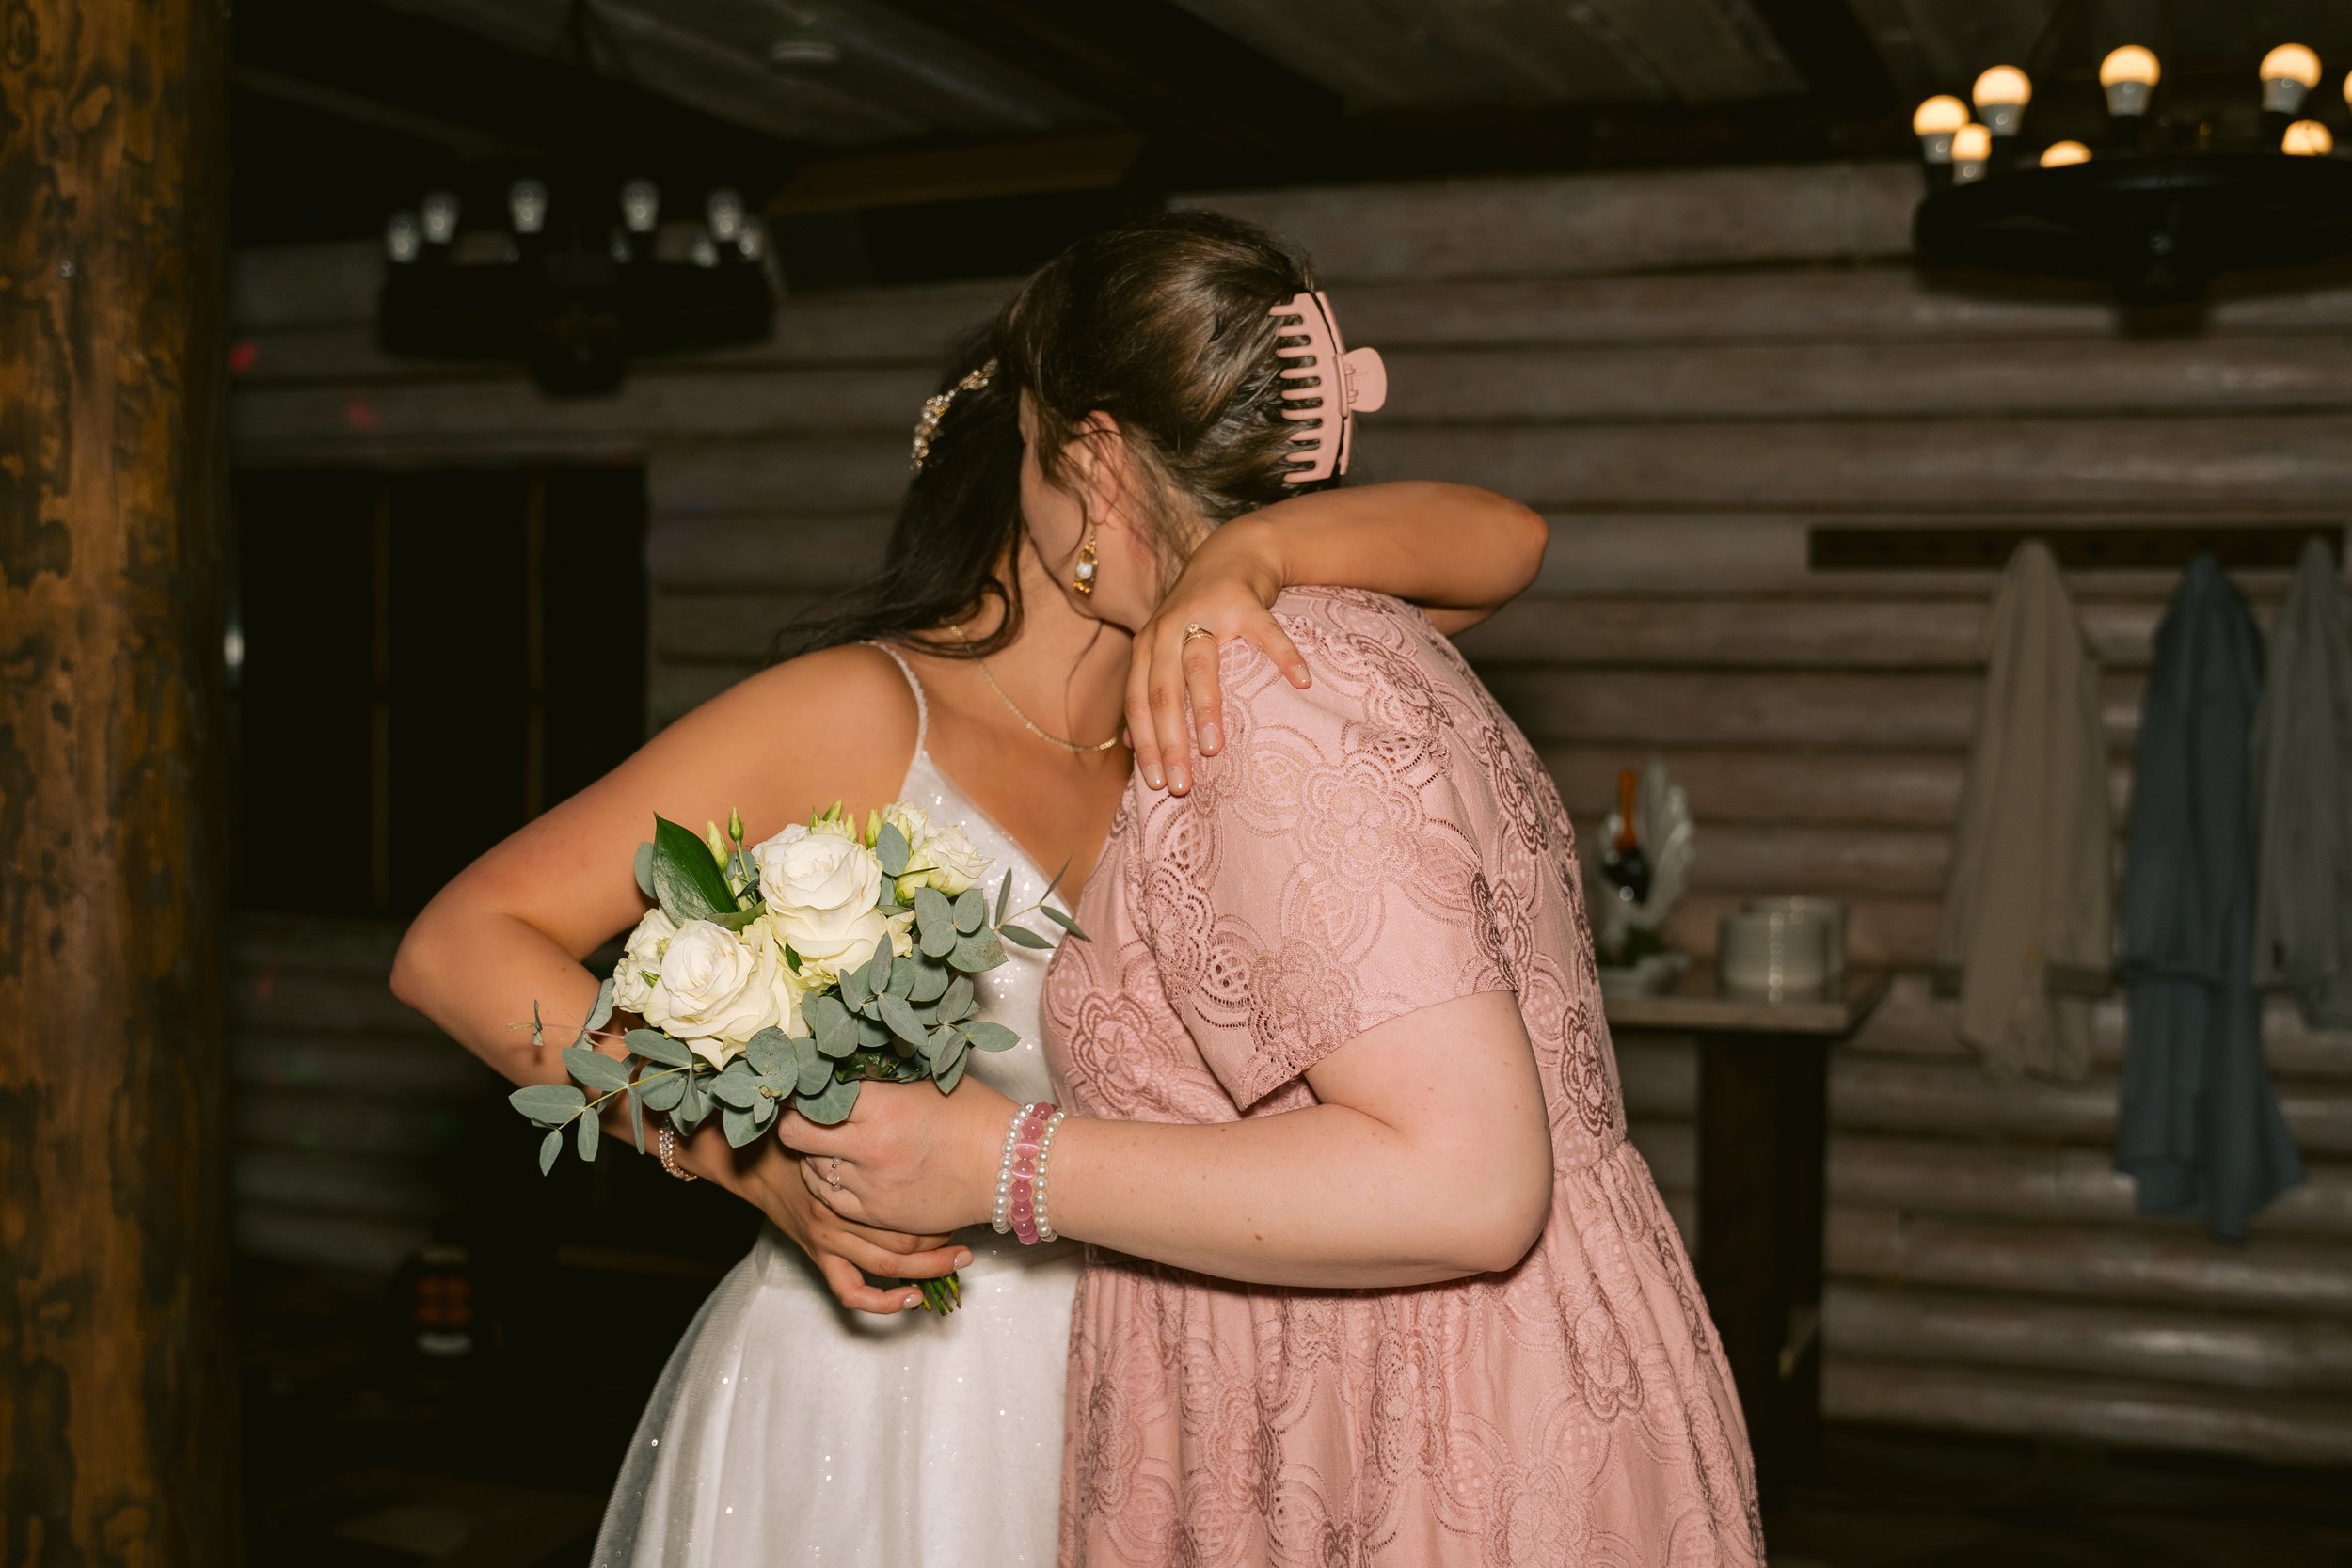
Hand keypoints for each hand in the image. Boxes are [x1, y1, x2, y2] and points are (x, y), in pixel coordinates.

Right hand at [718, 1135, 970, 1314]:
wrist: (761, 1158)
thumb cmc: (809, 1134)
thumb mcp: (847, 1121)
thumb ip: (881, 1126)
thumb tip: (932, 1109)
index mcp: (850, 1177)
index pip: (908, 1202)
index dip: (942, 1208)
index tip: (963, 1201)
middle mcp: (841, 1212)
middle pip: (904, 1236)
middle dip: (942, 1240)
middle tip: (968, 1235)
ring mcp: (829, 1238)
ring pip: (886, 1264)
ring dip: (928, 1268)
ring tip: (957, 1262)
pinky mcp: (819, 1255)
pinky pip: (850, 1291)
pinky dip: (881, 1302)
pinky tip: (911, 1298)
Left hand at [779, 1076, 1014, 1237]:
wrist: (1006, 1168)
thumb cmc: (973, 1115)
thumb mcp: (926, 1081)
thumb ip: (882, 1079)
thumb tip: (845, 1065)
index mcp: (879, 1107)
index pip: (811, 1096)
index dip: (800, 1090)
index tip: (801, 1086)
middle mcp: (867, 1148)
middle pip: (795, 1134)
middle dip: (794, 1122)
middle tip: (801, 1114)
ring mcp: (869, 1186)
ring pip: (809, 1169)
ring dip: (811, 1154)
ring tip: (826, 1142)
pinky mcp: (877, 1214)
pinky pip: (831, 1199)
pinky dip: (827, 1183)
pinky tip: (838, 1170)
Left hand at [1128, 515, 1311, 795]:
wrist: (1232, 553)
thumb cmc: (1196, 614)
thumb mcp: (1163, 649)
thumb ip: (1146, 692)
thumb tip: (1129, 747)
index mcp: (1147, 647)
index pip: (1138, 703)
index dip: (1145, 745)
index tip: (1157, 786)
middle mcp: (1166, 629)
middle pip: (1163, 692)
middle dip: (1170, 741)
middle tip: (1183, 785)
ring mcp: (1205, 614)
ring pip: (1201, 666)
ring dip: (1205, 709)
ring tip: (1214, 749)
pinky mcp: (1244, 602)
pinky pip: (1265, 633)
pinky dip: (1284, 656)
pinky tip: (1301, 682)